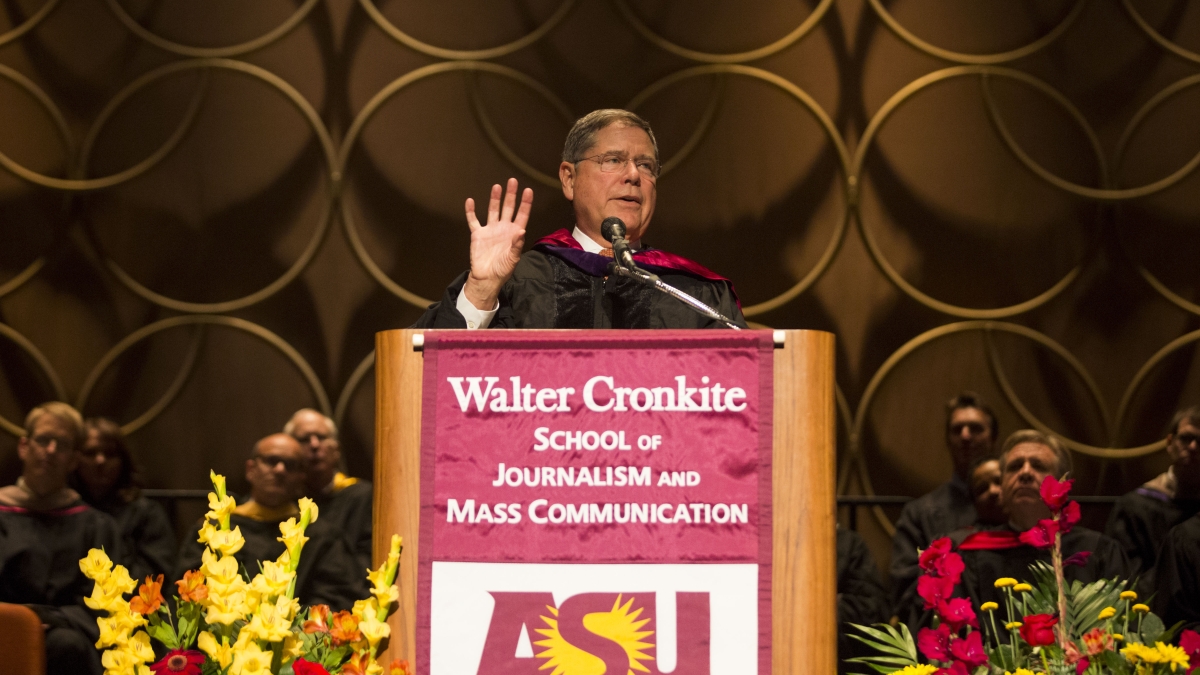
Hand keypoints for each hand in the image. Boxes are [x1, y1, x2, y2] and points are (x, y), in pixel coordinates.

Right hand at [463, 178, 532, 309]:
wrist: (486, 277)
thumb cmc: (503, 269)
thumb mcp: (513, 259)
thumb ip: (517, 245)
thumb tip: (522, 232)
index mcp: (514, 233)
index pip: (522, 215)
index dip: (525, 203)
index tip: (528, 190)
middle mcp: (503, 228)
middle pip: (508, 208)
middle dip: (511, 195)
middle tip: (513, 181)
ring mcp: (490, 230)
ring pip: (493, 210)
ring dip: (495, 199)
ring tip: (497, 186)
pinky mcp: (478, 234)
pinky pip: (473, 220)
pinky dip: (471, 211)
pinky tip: (470, 201)